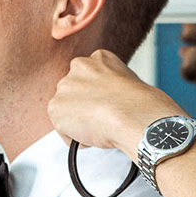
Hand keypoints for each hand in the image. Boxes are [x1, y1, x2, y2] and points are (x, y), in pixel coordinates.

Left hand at [50, 51, 182, 156]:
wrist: (133, 115)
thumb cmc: (140, 105)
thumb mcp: (129, 83)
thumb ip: (110, 86)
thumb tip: (110, 103)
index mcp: (99, 58)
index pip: (91, 79)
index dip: (100, 97)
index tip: (109, 105)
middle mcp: (78, 66)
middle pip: (76, 94)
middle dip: (86, 107)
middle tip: (104, 118)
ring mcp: (65, 86)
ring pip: (69, 112)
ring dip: (81, 122)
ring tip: (101, 125)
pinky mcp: (55, 107)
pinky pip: (65, 131)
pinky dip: (78, 138)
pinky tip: (95, 133)